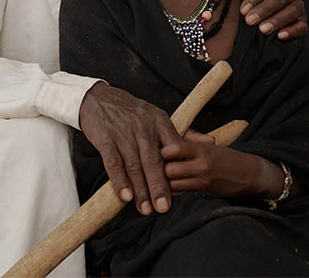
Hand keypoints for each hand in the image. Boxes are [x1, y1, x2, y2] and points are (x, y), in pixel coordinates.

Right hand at [79, 82, 180, 214]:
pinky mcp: (105, 139)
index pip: (173, 150)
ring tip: (145, 209)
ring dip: (140, 190)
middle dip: (159, 187)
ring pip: (133, 166)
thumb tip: (210, 141)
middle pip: (153, 162)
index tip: (182, 192)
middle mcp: (142, 128)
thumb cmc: (131, 112)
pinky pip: (113, 163)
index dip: (177, 171)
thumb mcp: (157, 117)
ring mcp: (123, 134)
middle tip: (164, 208)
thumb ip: (183, 133)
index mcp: (159, 123)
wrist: (98, 99)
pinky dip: (119, 180)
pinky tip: (125, 195)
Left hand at [161, 130, 279, 198]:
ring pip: (172, 183)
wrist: (249, 174)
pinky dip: (169, 189)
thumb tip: (166, 136)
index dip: (160, 150)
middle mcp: (201, 165)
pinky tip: (163, 186)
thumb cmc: (224, 157)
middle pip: (169, 168)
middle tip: (146, 165)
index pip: (174, 148)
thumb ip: (188, 141)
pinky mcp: (202, 191)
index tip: (152, 149)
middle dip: (156, 168)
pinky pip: (180, 191)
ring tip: (151, 177)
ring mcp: (202, 180)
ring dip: (160, 181)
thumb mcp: (208, 145)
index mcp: (202, 149)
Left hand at [224, 0, 306, 39]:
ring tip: (263, 29)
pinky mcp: (302, 21)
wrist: (262, 13)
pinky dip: (292, 31)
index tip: (243, 9)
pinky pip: (301, 26)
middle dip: (263, 10)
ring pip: (291, 12)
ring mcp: (298, 6)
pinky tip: (280, 35)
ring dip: (277, 21)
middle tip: (250, 21)